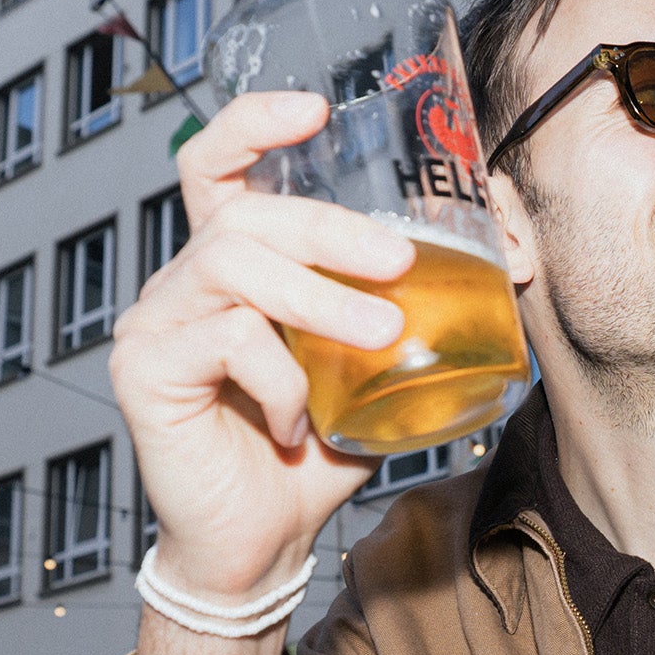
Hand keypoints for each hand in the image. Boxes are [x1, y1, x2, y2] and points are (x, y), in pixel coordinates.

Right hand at [110, 91, 414, 600]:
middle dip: (330, 227)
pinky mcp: (144, 371)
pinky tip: (300, 420)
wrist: (260, 544)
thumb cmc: (314, 450)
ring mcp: (154, 322)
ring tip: (379, 336)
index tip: (315, 110)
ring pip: (234, 263)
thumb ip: (410, 311)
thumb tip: (510, 260)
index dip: (252, 122)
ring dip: (320, 297)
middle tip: (401, 261)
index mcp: (227, 264)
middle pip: (243, 212)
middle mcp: (181, 281)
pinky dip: (279, 378)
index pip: (214, 165)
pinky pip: (225, 340)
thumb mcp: (374, 368)